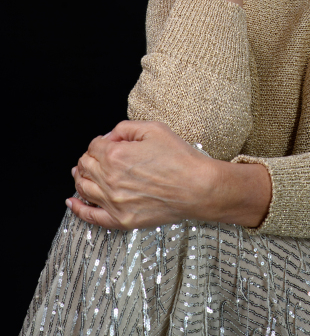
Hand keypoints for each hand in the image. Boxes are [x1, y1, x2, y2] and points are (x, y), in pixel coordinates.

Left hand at [68, 120, 218, 229]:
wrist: (198, 188)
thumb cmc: (180, 158)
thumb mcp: (154, 129)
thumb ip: (126, 128)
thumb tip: (110, 136)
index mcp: (116, 155)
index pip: (94, 145)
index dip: (101, 141)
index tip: (109, 142)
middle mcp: (110, 179)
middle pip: (85, 166)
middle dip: (88, 158)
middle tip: (96, 156)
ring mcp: (114, 202)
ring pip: (84, 188)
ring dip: (80, 178)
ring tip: (81, 173)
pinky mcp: (121, 220)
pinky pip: (91, 217)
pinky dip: (78, 209)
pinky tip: (72, 202)